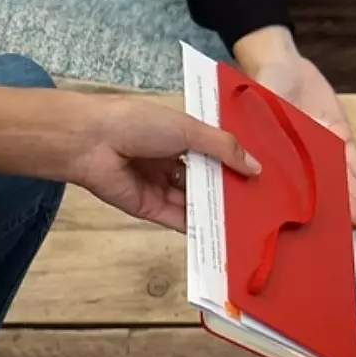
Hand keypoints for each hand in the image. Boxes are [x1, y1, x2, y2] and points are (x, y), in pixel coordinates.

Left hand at [65, 95, 260, 231]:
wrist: (90, 142)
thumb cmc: (139, 123)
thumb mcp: (188, 129)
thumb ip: (224, 148)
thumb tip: (256, 167)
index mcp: (181, 136)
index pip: (216, 152)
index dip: (237, 162)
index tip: (265, 175)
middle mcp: (172, 161)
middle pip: (207, 179)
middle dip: (230, 189)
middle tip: (263, 202)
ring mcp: (161, 186)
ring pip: (195, 201)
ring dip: (218, 210)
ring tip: (250, 221)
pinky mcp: (150, 209)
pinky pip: (179, 219)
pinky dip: (199, 226)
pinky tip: (223, 233)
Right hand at [238, 32, 355, 229]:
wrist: (283, 63)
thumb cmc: (265, 84)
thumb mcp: (262, 101)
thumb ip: (263, 125)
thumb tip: (256, 155)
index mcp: (280, 156)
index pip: (299, 187)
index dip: (316, 206)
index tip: (327, 226)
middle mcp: (301, 158)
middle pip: (327, 185)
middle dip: (349, 205)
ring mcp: (320, 149)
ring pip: (344, 176)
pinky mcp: (336, 135)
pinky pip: (352, 158)